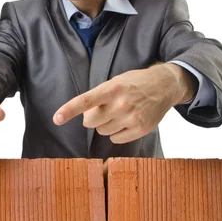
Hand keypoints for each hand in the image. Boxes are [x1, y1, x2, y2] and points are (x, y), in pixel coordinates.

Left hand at [52, 63, 196, 143]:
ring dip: (105, 125)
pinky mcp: (140, 129)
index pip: (86, 100)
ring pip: (102, 131)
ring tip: (119, 113)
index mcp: (112, 88)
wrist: (164, 85)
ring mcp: (132, 117)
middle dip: (92, 118)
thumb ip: (99, 97)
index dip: (69, 110)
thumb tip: (85, 118)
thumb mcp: (115, 82)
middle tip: (103, 109)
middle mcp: (121, 103)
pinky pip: (115, 139)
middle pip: (90, 122)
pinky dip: (117, 132)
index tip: (57, 118)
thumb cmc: (134, 83)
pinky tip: (126, 121)